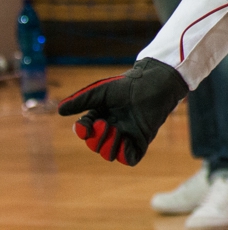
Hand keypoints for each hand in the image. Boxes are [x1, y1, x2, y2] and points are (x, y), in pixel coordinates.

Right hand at [57, 58, 188, 165]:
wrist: (155, 83)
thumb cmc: (128, 85)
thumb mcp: (102, 91)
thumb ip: (82, 101)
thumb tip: (60, 110)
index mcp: (100, 117)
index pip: (85, 130)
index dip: (82, 131)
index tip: (85, 126)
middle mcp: (112, 128)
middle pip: (95, 145)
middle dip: (96, 139)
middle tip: (105, 125)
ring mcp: (127, 135)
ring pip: (110, 154)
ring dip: (109, 147)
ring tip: (116, 131)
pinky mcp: (141, 140)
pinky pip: (130, 158)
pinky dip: (125, 155)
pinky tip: (125, 141)